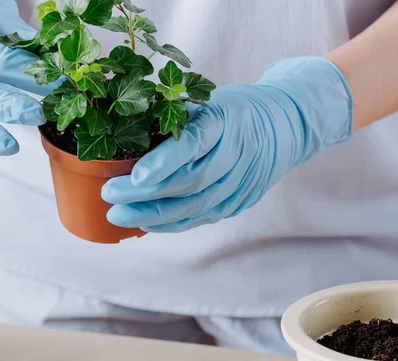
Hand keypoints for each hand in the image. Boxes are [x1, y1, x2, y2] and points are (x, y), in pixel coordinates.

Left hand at [103, 57, 352, 232]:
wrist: (287, 124)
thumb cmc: (236, 109)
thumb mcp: (209, 100)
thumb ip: (175, 119)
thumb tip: (125, 139)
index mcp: (228, 119)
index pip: (194, 143)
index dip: (163, 162)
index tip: (133, 176)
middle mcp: (238, 153)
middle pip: (190, 182)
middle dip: (146, 195)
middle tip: (110, 197)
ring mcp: (242, 182)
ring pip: (195, 206)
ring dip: (153, 215)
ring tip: (118, 216)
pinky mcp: (240, 201)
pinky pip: (202, 217)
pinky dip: (171, 223)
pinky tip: (146, 223)